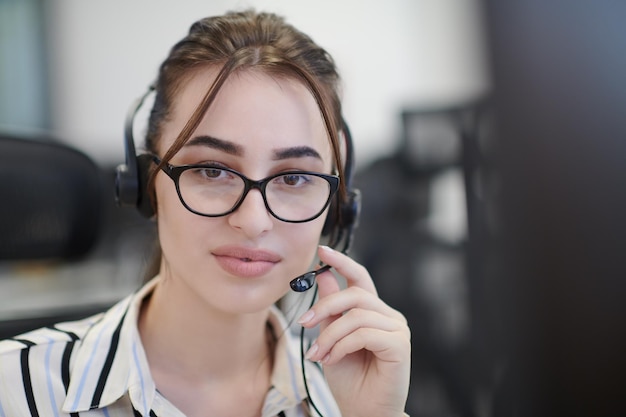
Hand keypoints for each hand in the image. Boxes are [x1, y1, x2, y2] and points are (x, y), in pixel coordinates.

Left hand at [297, 245, 410, 416]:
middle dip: (324, 306)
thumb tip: (324, 275)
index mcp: (374, 312)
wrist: (362, 412)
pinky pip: (364, 333)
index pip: (361, 278)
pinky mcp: (400, 344)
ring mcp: (397, 329)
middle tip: (303, 323)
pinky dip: (341, 346)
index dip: (343, 262)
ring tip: (318, 355)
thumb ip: (331, 309)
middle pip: (355, 294)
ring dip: (329, 335)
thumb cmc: (349, 379)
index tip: (322, 250)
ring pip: (356, 315)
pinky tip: (331, 360)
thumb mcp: (331, 338)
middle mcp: (389, 316)